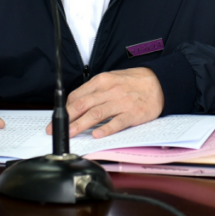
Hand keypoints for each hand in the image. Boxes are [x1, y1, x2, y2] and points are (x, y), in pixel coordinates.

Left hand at [46, 68, 163, 138]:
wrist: (159, 82)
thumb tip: (76, 103)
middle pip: (83, 105)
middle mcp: (109, 90)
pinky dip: (106, 129)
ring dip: (80, 126)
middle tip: (55, 130)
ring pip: (96, 114)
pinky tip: (97, 135)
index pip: (78, 96)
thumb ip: (95, 91)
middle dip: (67, 119)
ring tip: (70, 134)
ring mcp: (121, 102)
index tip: (57, 120)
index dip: (65, 109)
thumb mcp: (111, 80)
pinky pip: (117, 122)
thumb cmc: (133, 82)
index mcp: (102, 81)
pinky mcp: (133, 113)